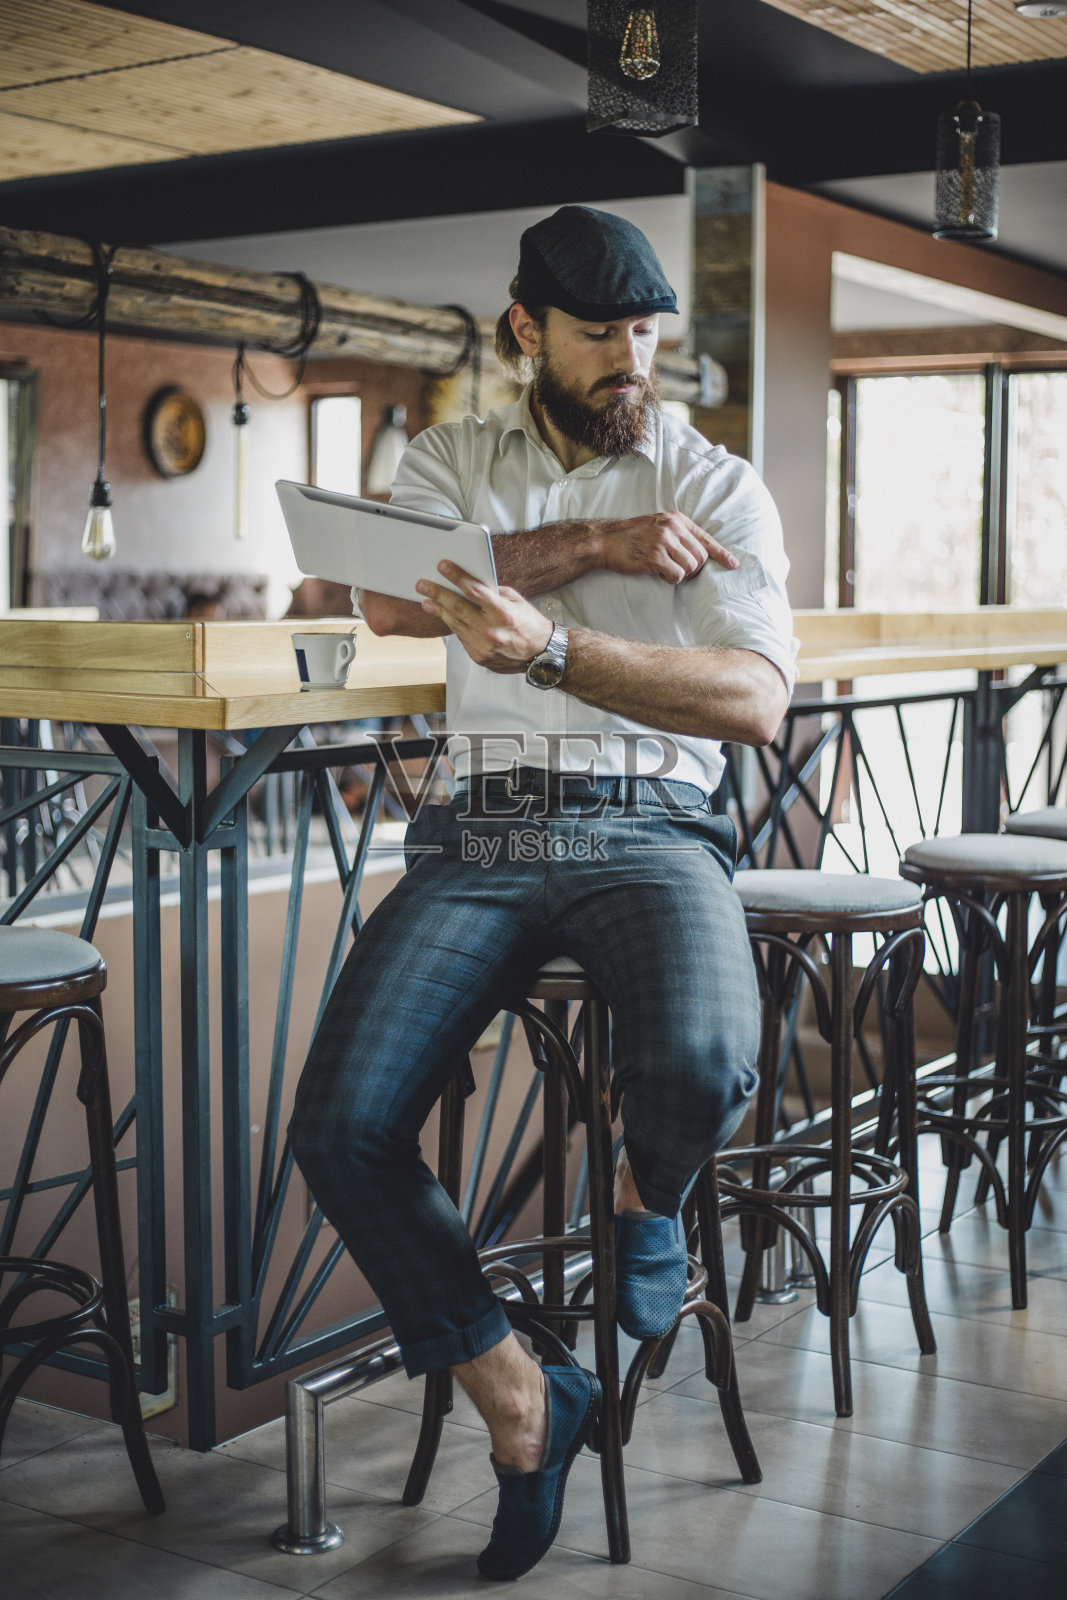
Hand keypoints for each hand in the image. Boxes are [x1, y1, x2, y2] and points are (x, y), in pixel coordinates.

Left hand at [416, 562, 552, 673]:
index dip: (457, 577)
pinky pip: (461, 637)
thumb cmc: (529, 624)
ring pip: (455, 624)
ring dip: (439, 610)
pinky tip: (444, 615)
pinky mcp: (479, 657)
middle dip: (438, 593)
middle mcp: (492, 631)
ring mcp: (483, 647)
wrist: (540, 654)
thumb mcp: (515, 602)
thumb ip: (493, 593)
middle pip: (458, 608)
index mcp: (503, 613)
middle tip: (422, 584)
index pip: (474, 591)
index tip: (442, 566)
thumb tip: (470, 583)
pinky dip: (453, 625)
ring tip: (426, 600)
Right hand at [594, 512, 738, 584]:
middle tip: (678, 570)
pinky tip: (658, 573)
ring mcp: (664, 542)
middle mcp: (673, 528)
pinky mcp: (655, 557)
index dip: (721, 554)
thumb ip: (678, 534)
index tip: (734, 565)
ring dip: (680, 574)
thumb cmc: (632, 536)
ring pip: (690, 568)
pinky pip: (676, 575)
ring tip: (664, 569)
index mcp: (676, 519)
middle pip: (700, 557)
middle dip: (693, 569)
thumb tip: (699, 551)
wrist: (606, 541)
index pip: (706, 538)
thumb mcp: (658, 525)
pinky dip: (670, 579)